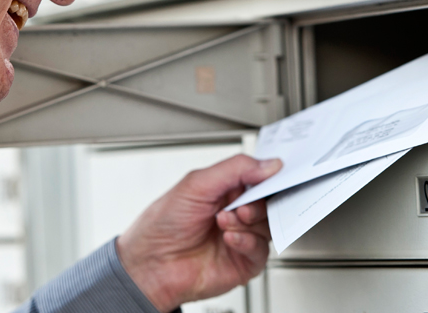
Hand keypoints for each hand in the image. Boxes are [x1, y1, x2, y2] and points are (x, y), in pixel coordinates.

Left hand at [116, 154, 282, 311]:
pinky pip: (261, 250)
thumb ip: (235, 169)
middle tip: (241, 205)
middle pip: (268, 201)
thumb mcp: (197, 184)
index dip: (269, 175)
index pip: (258, 177)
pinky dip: (247, 242)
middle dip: (258, 202)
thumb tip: (269, 164)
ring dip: (249, 221)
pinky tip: (229, 239)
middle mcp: (235, 212)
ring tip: (224, 222)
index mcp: (226, 189)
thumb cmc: (163, 224)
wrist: (151, 263)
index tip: (276, 173)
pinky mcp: (244, 262)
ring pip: (268, 225)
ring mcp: (241, 236)